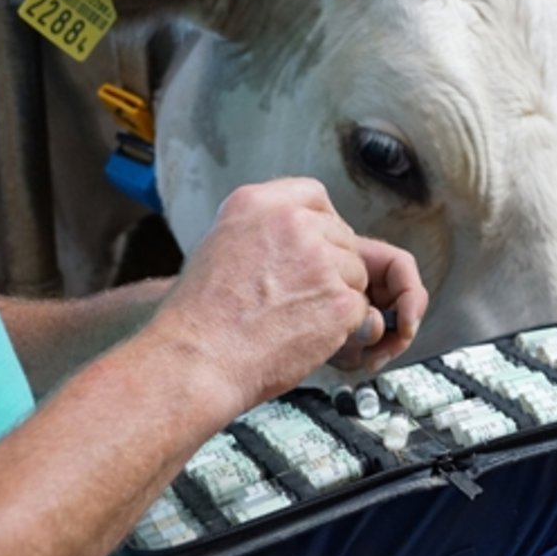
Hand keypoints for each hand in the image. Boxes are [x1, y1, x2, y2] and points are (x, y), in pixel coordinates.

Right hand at [142, 178, 423, 415]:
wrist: (197, 360)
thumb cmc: (199, 316)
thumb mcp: (219, 244)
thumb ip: (261, 229)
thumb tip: (293, 233)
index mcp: (258, 203)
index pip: (313, 195)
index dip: (320, 223)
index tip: (313, 245)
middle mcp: (292, 223)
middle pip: (341, 236)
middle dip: (330, 265)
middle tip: (298, 296)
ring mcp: (320, 260)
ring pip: (355, 273)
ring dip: (337, 296)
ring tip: (294, 318)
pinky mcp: (340, 299)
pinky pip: (359, 308)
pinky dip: (341, 326)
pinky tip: (304, 335)